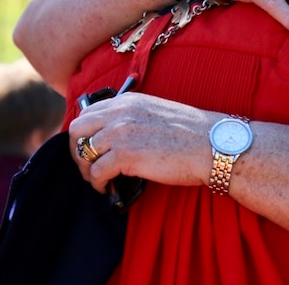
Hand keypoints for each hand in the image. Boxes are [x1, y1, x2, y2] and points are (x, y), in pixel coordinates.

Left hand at [70, 93, 217, 191]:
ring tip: (98, 179)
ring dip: (87, 170)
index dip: (84, 133)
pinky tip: (107, 188)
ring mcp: (121, 133)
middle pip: (76, 130)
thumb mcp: (156, 111)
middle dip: (78, 150)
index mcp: (128, 100)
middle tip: (88, 164)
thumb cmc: (190, 132)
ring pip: (83, 152)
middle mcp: (120, 113)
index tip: (90, 147)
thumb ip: (132, 116)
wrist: (211, 144)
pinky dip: (98, 183)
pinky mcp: (126, 156)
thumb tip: (113, 132)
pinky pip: (97, 172)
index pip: (87, 113)